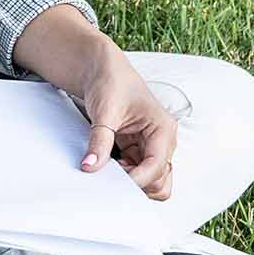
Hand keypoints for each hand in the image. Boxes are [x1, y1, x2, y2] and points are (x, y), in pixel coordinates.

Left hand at [78, 48, 176, 200]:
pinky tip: (107, 165)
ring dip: (132, 183)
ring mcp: (151, 148)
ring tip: (109, 169)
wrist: (102, 71)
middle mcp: (162, 141)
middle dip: (137, 183)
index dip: (137, 179)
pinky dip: (124, 177)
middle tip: (110, 173)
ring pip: (151, 182)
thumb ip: (100, 140)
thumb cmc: (111, 83)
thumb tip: (90, 166)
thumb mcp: (105, 111)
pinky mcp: (137, 151)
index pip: (157, 166)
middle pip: (160, 180)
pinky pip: (137, 174)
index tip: (114, 183)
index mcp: (163, 129)